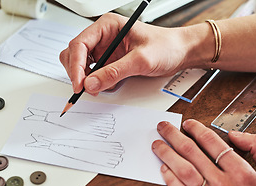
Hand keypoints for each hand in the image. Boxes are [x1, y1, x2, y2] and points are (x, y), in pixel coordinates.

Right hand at [60, 13, 186, 94]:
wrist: (180, 53)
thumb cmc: (166, 46)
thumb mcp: (141, 59)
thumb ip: (114, 72)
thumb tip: (91, 84)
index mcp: (107, 26)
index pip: (80, 44)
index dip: (76, 65)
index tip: (79, 84)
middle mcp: (103, 37)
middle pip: (75, 55)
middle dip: (78, 73)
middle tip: (86, 89)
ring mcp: (105, 51)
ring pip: (82, 66)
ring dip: (87, 80)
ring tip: (101, 87)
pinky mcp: (110, 63)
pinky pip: (94, 75)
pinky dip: (97, 83)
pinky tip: (109, 85)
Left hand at [152, 119, 255, 185]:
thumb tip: (235, 135)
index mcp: (242, 173)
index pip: (212, 143)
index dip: (196, 129)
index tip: (187, 124)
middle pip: (192, 153)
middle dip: (174, 136)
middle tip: (163, 127)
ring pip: (184, 173)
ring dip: (167, 155)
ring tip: (157, 145)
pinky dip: (171, 182)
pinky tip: (164, 171)